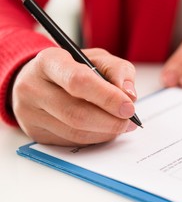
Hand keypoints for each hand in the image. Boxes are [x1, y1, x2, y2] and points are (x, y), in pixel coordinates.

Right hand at [12, 47, 137, 145]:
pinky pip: (72, 142)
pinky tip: (104, 130)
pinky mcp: (36, 133)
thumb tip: (129, 95)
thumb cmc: (74, 68)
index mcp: (49, 61)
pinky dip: (95, 138)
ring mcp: (30, 113)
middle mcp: (32, 87)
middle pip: (76, 113)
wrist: (42, 80)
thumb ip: (118, 71)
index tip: (129, 107)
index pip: (78, 81)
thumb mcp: (99, 59)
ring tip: (122, 125)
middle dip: (110, 121)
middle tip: (130, 121)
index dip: (107, 97)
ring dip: (106, 132)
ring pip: (75, 132)